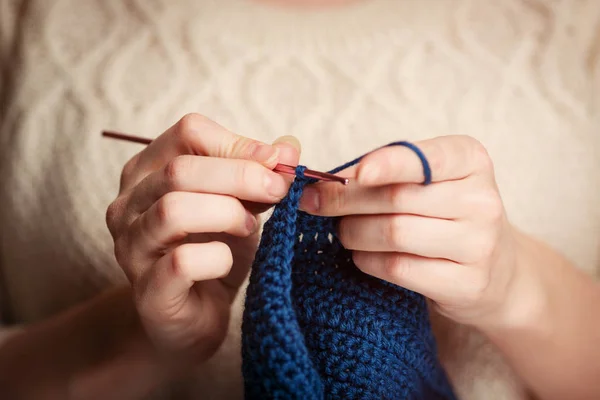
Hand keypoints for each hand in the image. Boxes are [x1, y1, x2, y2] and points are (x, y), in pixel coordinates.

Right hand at [106, 114, 299, 363]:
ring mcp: (131, 248)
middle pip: (180, 170)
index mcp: (148, 172)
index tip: (274, 164)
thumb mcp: (240, 206)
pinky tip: (227, 262)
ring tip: (249, 227)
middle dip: (241, 176)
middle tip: (277, 191)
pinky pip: (182, 261)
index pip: (188, 132)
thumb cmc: (212, 253)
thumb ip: (259, 175)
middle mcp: (128, 205)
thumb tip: (289, 145)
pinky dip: (217, 257)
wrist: (192, 319)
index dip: (237, 144)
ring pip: (173, 210)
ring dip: (227, 214)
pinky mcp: (148, 290)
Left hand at [299, 135, 518, 327]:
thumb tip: (324, 182)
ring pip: (394, 233)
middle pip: (396, 198)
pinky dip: (367, 261)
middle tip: (315, 203)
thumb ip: (387, 173)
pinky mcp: (466, 283)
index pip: (424, 158)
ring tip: (343, 231)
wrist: (498, 272)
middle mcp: (482, 200)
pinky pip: (398, 268)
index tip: (350, 174)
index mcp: (471, 160)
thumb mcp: (430, 182)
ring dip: (353, 232)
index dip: (385, 164)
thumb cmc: (446, 215)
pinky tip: (361, 256)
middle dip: (344, 200)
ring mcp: (479, 244)